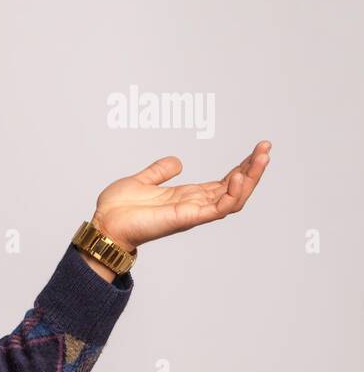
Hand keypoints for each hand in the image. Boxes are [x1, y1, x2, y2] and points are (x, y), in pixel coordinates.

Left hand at [90, 141, 271, 251]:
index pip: (224, 181)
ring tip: (262, 157)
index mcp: (187, 196)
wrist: (103, 224)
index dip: (243, 167)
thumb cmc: (118, 209)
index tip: (258, 148)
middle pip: (235, 188)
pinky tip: (241, 177)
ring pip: (233, 198)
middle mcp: (194, 205)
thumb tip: (177, 162)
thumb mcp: (143, 181)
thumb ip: (160, 171)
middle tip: (267, 148)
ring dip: (251, 178)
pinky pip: (218, 208)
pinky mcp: (187, 218)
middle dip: (253, 169)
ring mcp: (193, 213)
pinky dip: (232, 194)